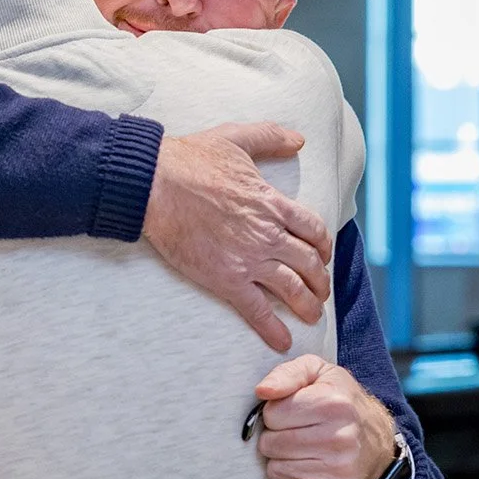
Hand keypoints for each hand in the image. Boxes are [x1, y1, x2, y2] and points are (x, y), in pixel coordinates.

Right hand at [141, 123, 334, 349]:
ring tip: (311, 315)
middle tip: (319, 290)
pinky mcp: (226, 279)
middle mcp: (269, 234)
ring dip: (307, 305)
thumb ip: (270, 137)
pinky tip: (282, 341)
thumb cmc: (190, 160)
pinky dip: (272, 328)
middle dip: (319, 280)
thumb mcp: (236, 138)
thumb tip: (298, 139)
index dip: (323, 245)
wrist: (155, 184)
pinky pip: (257, 310)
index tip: (322, 255)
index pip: (314, 230)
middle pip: (309, 263)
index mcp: (273, 203)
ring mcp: (249, 259)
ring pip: (292, 288)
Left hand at [253, 356, 398, 478]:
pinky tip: (307, 469)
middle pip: (271, 444)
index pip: (271, 415)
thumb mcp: (317, 372)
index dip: (276, 413)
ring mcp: (341, 468)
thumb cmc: (341, 401)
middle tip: (296, 432)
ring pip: (277, 469)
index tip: (293, 412)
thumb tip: (263, 390)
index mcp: (332, 403)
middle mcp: (340, 437)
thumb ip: (286, 374)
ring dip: (282, 460)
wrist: (377, 438)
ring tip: (304, 449)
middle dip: (275, 437)